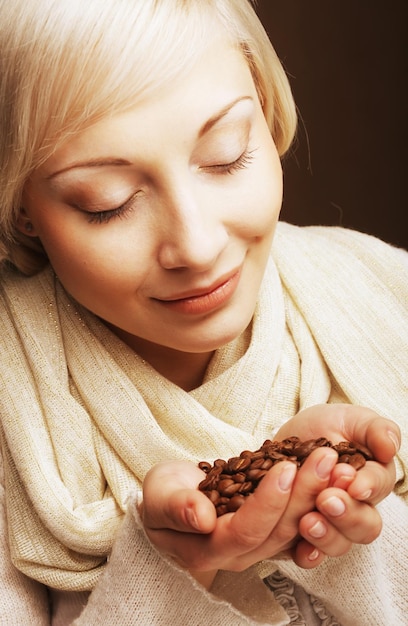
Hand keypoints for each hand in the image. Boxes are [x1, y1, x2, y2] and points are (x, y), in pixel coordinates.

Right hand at [140, 445, 340, 578]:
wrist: (171, 497)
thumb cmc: (162, 496)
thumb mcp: (159, 495)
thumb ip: (177, 507)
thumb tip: (201, 516)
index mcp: (208, 550)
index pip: (246, 531)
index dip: (268, 502)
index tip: (286, 468)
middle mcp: (238, 555)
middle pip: (279, 530)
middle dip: (305, 492)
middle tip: (325, 457)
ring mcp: (258, 546)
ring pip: (295, 526)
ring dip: (317, 492)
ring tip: (331, 459)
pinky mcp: (271, 533)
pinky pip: (300, 520)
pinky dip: (316, 496)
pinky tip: (330, 474)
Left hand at [276, 404, 400, 567]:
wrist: (288, 438)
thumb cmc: (325, 427)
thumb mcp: (349, 419)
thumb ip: (375, 429)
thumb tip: (390, 446)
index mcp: (371, 479)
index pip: (378, 488)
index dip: (367, 487)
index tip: (353, 483)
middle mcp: (356, 508)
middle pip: (365, 527)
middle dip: (347, 514)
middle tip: (325, 499)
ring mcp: (331, 525)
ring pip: (340, 545)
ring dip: (327, 535)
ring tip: (307, 521)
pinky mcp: (303, 537)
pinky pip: (311, 557)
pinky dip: (307, 554)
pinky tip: (300, 547)